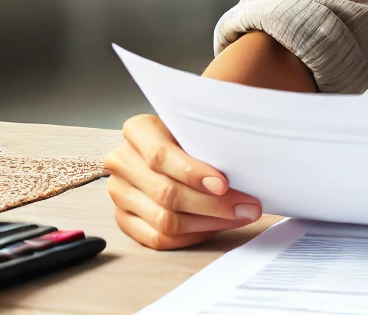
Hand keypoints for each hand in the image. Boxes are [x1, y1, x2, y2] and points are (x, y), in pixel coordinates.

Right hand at [104, 113, 263, 248]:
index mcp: (138, 131)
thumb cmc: (184, 137)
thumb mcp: (192, 128)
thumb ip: (207, 144)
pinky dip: (190, 236)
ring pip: (164, 220)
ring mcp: (119, 193)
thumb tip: (244, 171)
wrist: (160, 147)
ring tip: (237, 217)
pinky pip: (157, 239)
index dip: (193, 173)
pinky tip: (213, 227)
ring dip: (207, 223)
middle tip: (247, 207)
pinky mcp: (123, 219)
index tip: (224, 185)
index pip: (160, 156)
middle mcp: (122, 161)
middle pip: (166, 193)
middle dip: (212, 205)